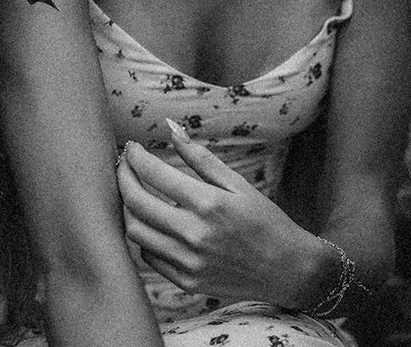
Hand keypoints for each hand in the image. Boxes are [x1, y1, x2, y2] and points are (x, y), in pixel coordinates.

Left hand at [114, 119, 324, 307]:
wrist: (288, 271)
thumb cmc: (266, 221)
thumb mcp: (239, 185)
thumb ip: (201, 158)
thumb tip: (172, 129)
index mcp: (208, 204)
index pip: (155, 174)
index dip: (136, 157)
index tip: (130, 148)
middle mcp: (194, 235)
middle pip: (136, 203)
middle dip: (122, 178)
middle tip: (122, 166)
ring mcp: (188, 262)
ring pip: (136, 232)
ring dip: (128, 209)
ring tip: (132, 193)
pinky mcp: (186, 282)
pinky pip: (149, 257)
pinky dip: (144, 237)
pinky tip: (152, 223)